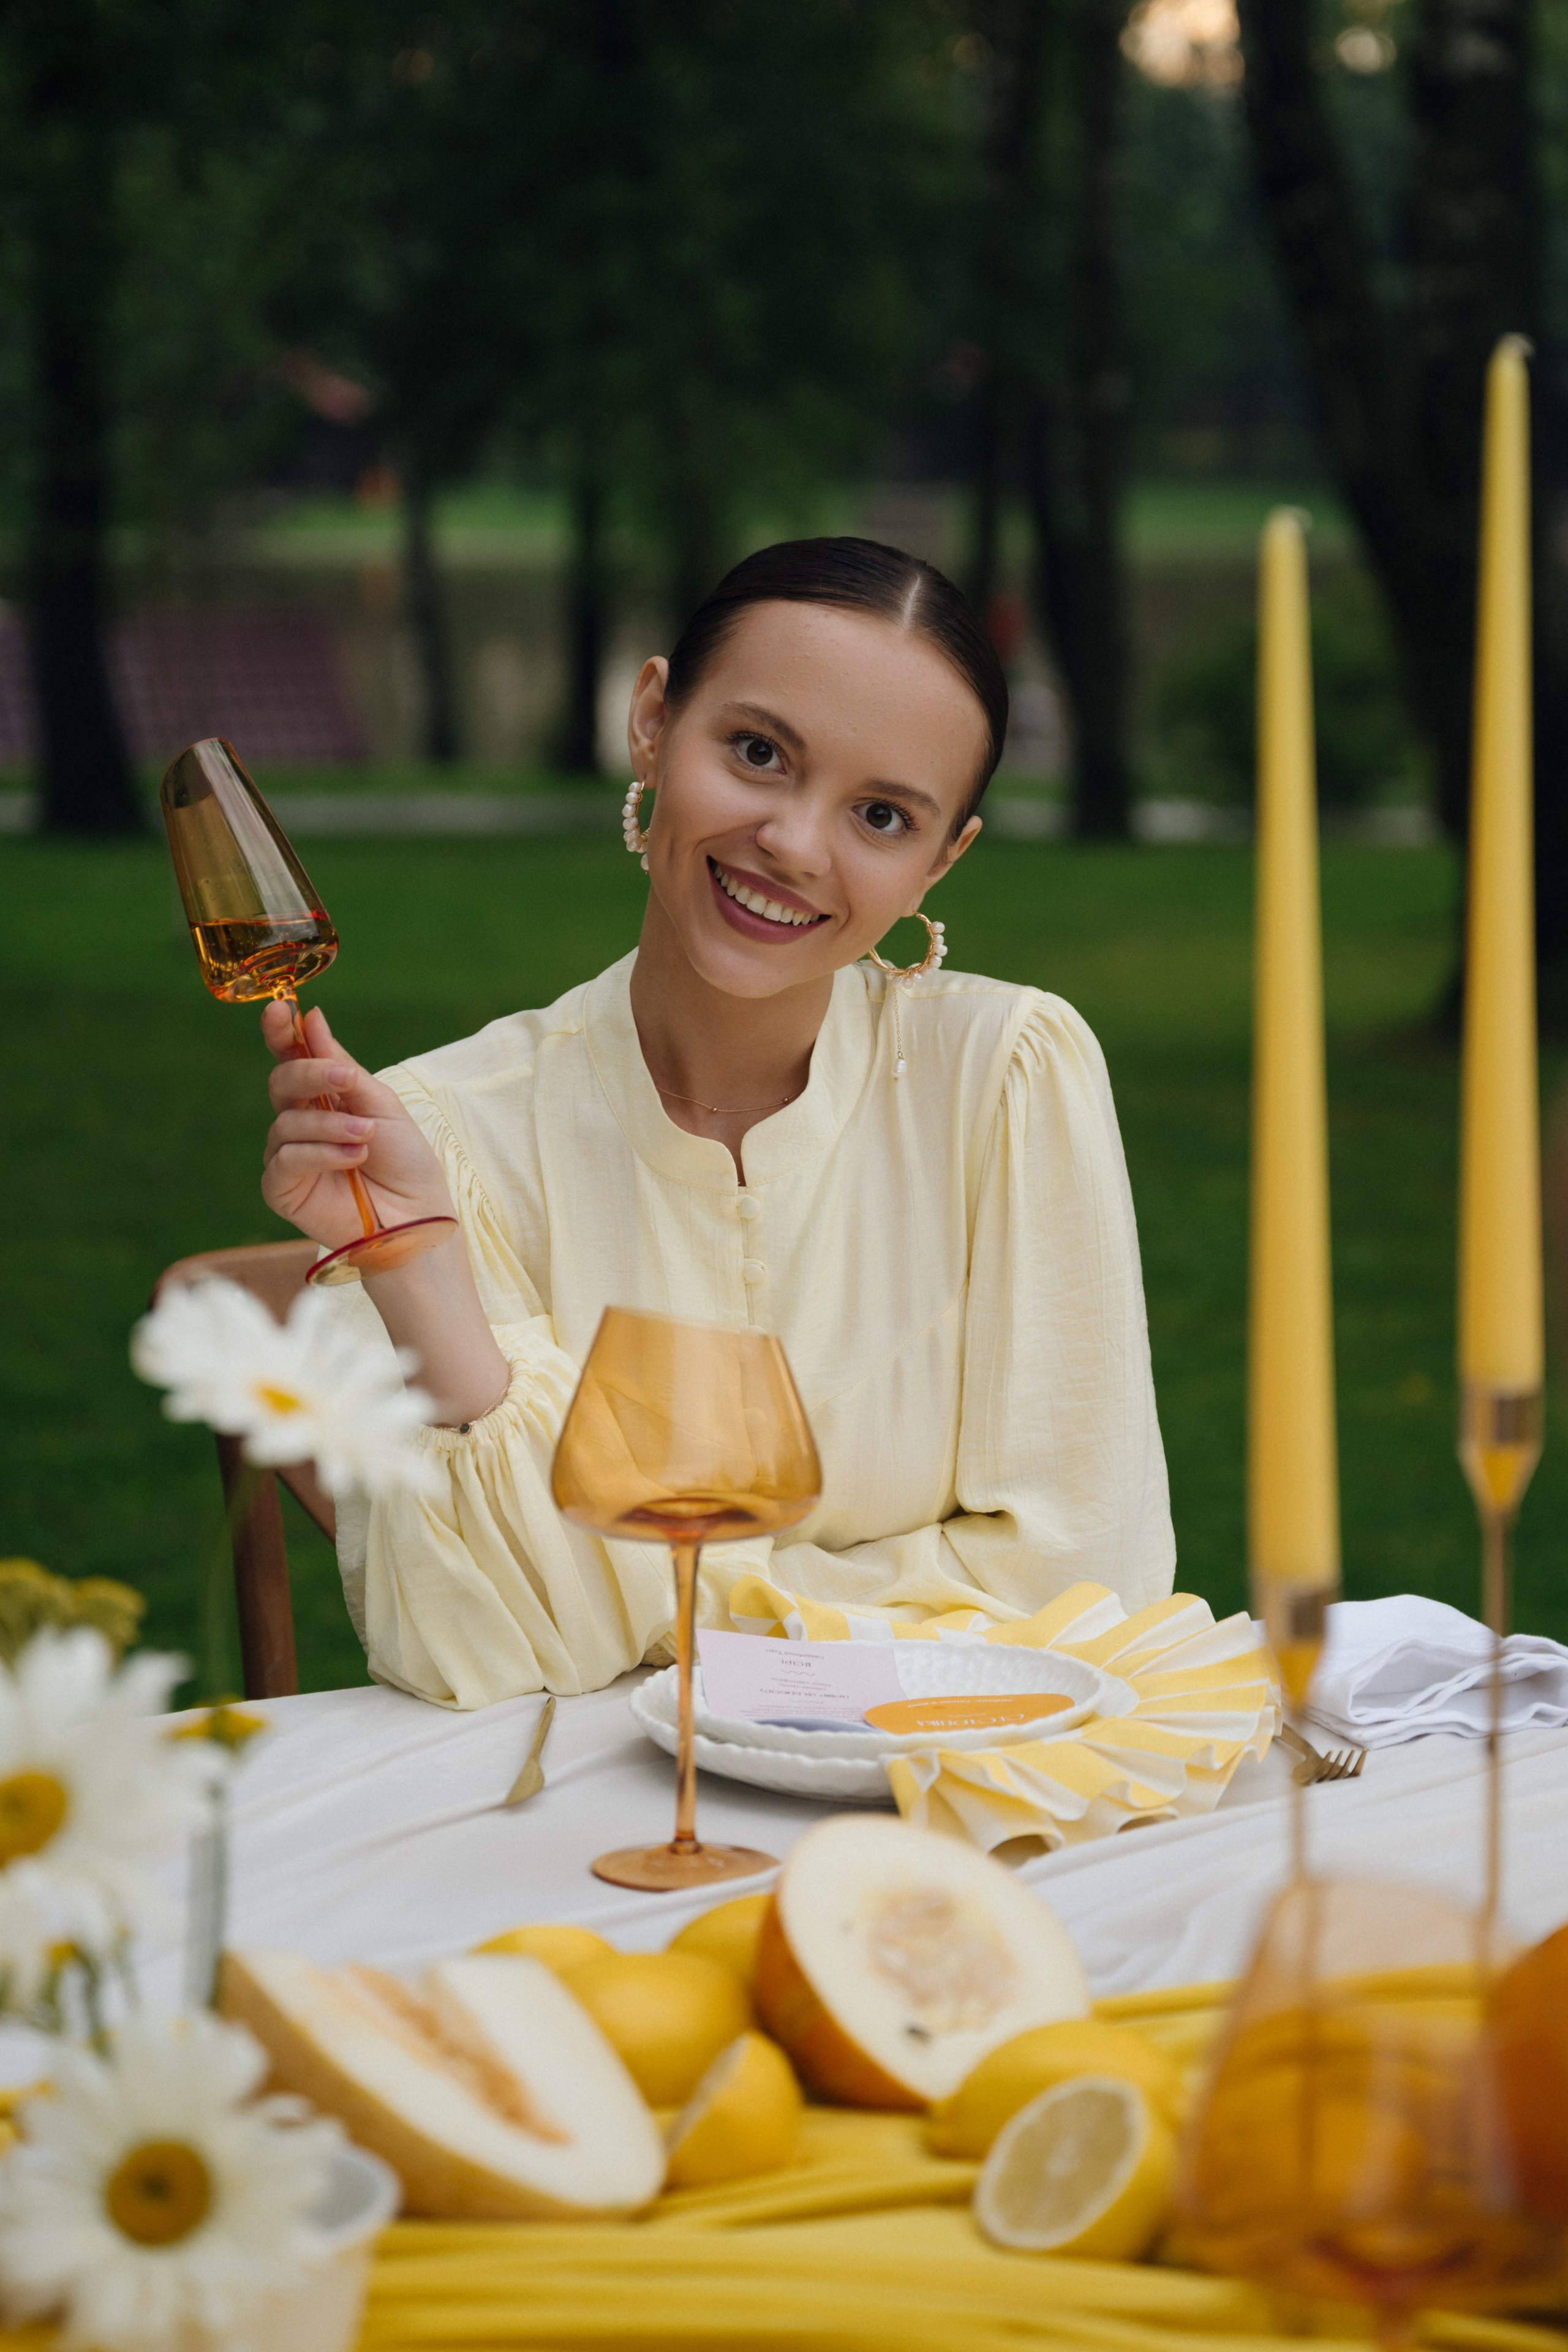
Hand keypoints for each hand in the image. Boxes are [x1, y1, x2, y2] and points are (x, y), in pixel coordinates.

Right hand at [260, 1003, 453, 1250]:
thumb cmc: (404, 1160)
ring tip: (366, 1138)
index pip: (290, 1058)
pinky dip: (320, 1154)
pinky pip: (285, 1159)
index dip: (279, 1032)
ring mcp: (288, 1156)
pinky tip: (352, 1159)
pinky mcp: (282, 1189)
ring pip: (285, 1122)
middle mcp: (300, 1123)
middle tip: (344, 1079)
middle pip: (281, 1082)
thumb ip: (341, 1065)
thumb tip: (311, 1017)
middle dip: (310, 1074)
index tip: (280, 1008)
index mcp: (323, 1097)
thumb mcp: (379, 1103)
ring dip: (329, 1125)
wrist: (417, 1215)